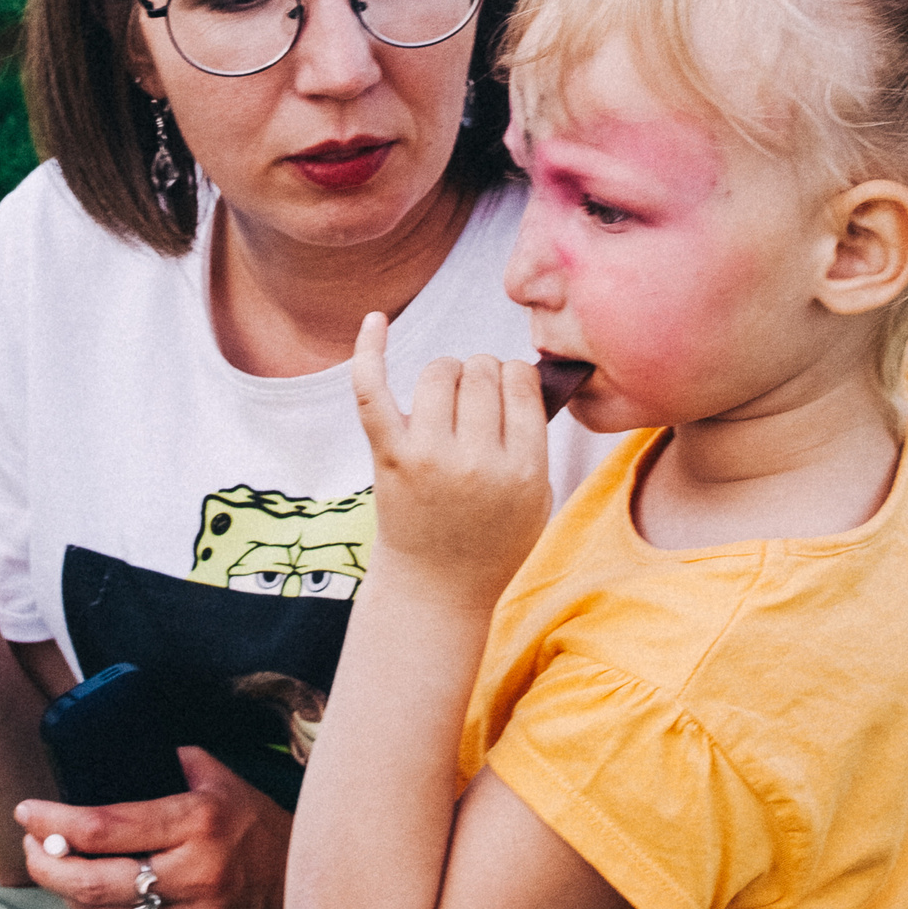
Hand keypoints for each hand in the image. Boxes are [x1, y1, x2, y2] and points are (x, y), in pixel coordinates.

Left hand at [13, 748, 290, 908]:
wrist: (307, 890)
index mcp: (197, 823)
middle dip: (44, 864)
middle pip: (91, 882)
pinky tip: (84, 902)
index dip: (53, 821)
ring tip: (54, 870)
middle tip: (29, 845)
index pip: (104, 827)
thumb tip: (109, 753)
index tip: (27, 811)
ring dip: (63, 895)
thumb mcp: (220, 780)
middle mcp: (194, 877)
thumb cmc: (256, 825)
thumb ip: (168, 763)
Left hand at [351, 312, 550, 610]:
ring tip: (447, 400)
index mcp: (523, 468)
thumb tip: (523, 372)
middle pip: (482, 370)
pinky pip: (373, 389)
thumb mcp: (537, 495)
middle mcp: (476, 460)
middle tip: (476, 407)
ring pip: (441, 371)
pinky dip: (370, 351)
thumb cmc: (493, 538)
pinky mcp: (388, 458)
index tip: (507, 396)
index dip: (514, 378)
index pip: (520, 381)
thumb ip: (534, 436)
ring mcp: (428, 457)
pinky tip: (375, 320)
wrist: (436, 588)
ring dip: (447, 374)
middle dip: (482, 376)